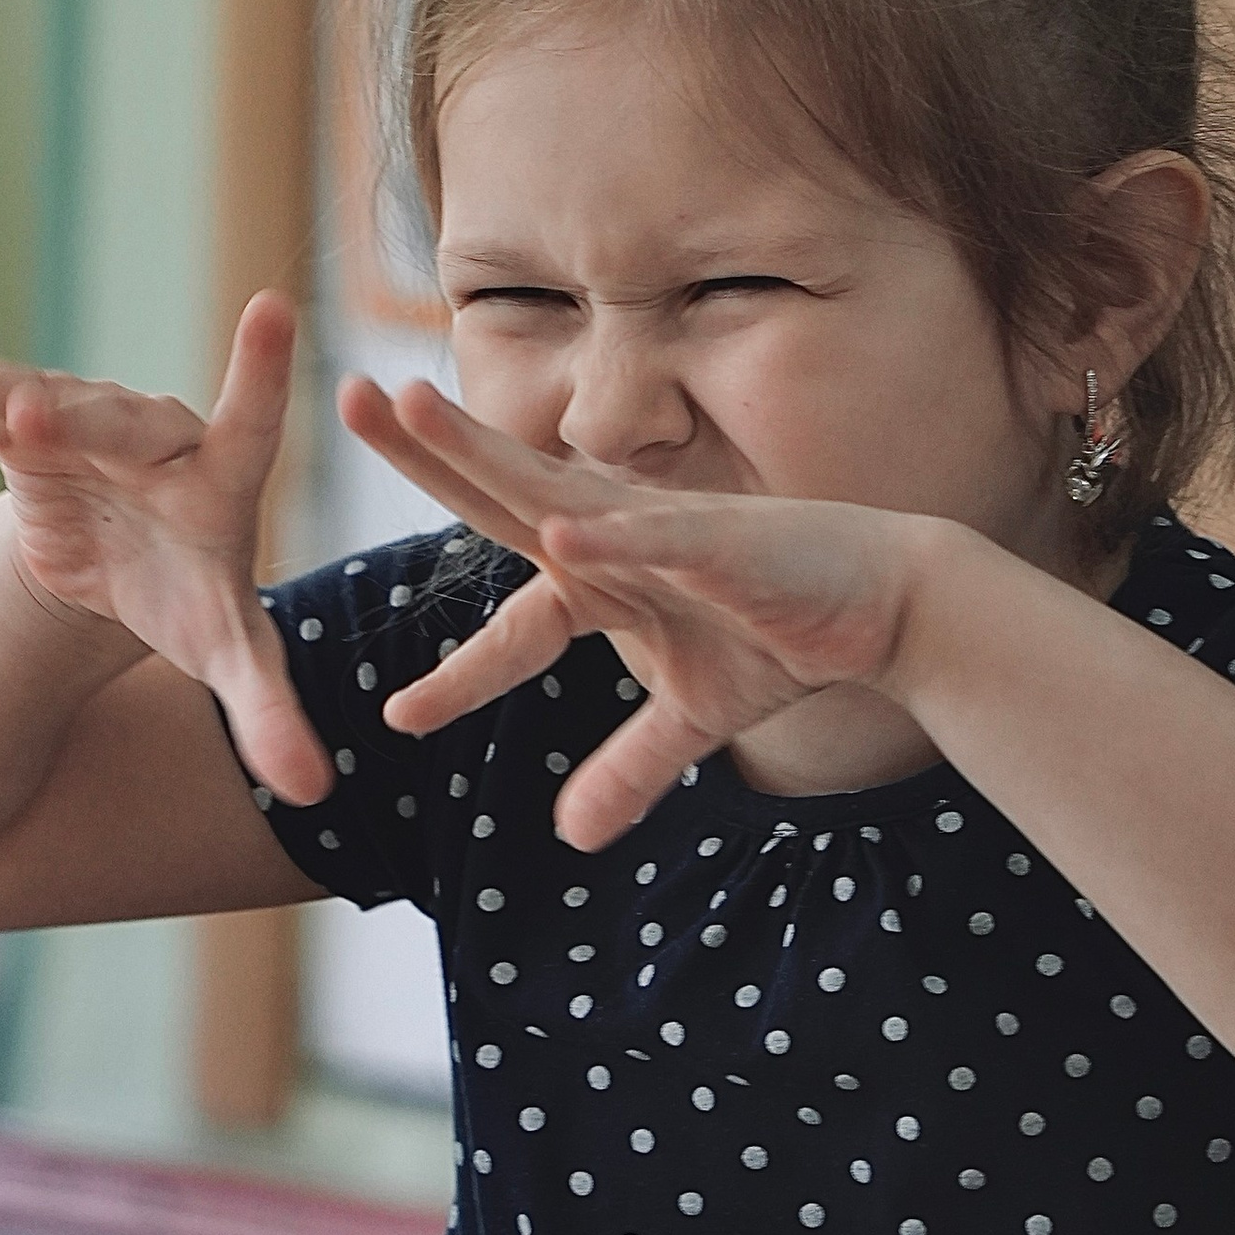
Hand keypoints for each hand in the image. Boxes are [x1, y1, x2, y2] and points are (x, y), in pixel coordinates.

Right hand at [0, 292, 332, 804]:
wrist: (124, 574)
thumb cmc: (192, 602)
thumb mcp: (230, 656)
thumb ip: (269, 715)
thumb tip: (317, 795)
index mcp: (223, 482)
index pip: (252, 422)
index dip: (259, 369)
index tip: (274, 306)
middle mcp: (157, 438)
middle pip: (120, 422)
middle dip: (78, 421)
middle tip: (39, 415)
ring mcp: (85, 426)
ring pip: (41, 401)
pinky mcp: (22, 432)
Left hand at [339, 376, 930, 849]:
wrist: (885, 604)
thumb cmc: (783, 637)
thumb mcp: (695, 719)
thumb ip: (628, 767)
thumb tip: (571, 837)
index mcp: (603, 580)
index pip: (509, 623)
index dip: (457, 676)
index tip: (397, 722)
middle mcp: (618, 538)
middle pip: (502, 493)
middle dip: (425, 450)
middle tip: (349, 396)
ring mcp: (663, 531)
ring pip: (556, 489)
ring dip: (484, 452)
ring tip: (417, 410)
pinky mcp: (720, 541)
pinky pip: (654, 539)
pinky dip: (609, 538)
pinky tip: (558, 534)